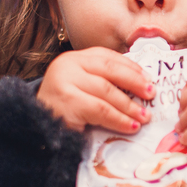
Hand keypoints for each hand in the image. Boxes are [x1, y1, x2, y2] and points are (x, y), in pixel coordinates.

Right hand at [37, 47, 153, 132]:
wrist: (34, 129)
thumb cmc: (63, 111)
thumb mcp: (81, 89)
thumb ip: (103, 82)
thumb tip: (140, 87)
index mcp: (73, 59)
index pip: (107, 56)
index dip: (131, 67)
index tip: (148, 78)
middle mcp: (67, 65)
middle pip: (110, 70)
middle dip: (135, 82)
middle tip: (152, 94)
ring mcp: (64, 82)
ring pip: (107, 91)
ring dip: (130, 105)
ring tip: (144, 116)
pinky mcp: (66, 102)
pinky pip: (101, 110)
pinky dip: (119, 119)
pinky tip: (131, 126)